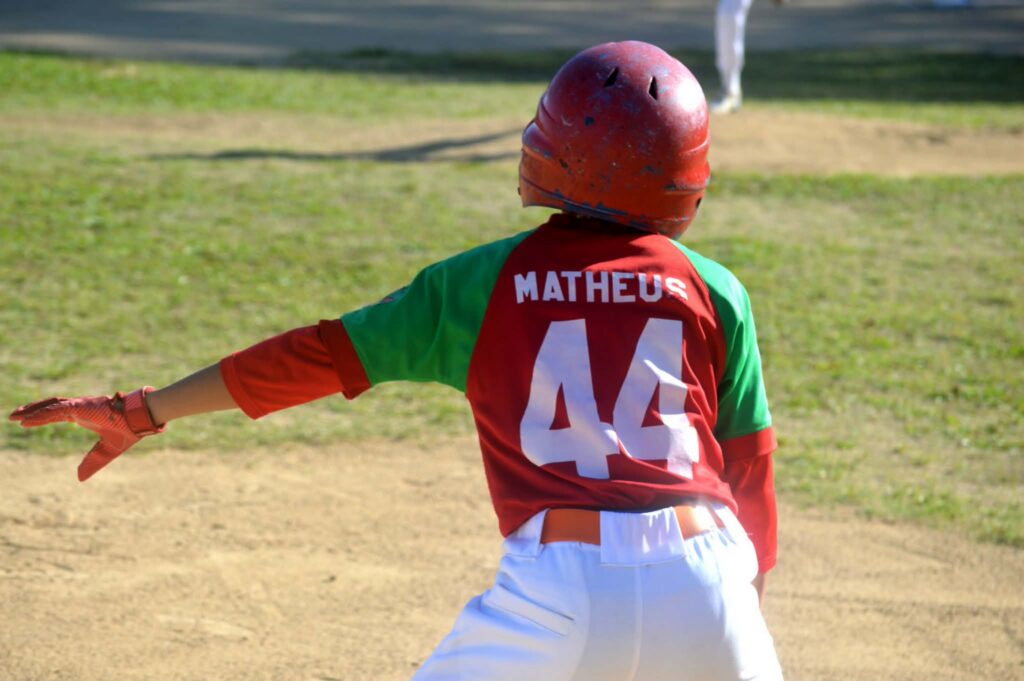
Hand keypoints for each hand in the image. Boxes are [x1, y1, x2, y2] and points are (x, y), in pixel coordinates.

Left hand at [9, 387, 164, 481]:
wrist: (140, 419)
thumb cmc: (128, 430)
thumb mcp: (106, 451)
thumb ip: (92, 462)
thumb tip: (79, 478)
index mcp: (85, 415)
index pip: (58, 413)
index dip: (43, 416)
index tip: (28, 421)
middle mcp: (80, 407)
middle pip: (50, 406)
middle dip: (32, 411)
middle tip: (15, 416)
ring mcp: (79, 405)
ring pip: (49, 406)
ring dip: (30, 411)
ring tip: (14, 416)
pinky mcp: (79, 407)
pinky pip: (54, 411)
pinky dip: (39, 415)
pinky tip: (25, 420)